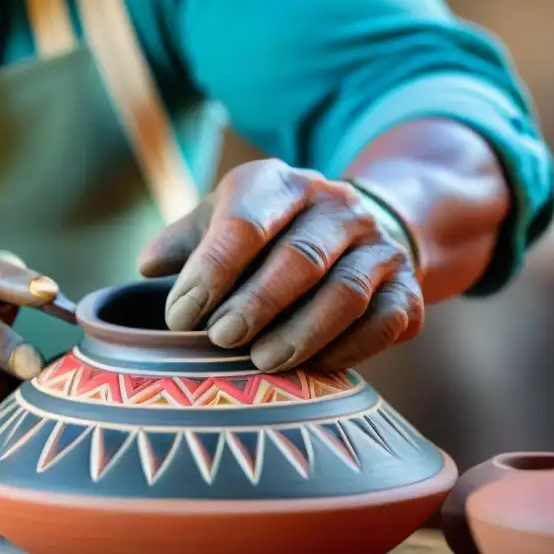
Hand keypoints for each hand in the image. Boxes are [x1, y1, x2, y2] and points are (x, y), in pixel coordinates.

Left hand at [138, 159, 423, 372]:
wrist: (358, 229)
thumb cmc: (270, 232)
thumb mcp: (224, 220)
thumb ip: (186, 241)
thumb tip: (147, 266)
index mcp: (280, 184)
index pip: (245, 222)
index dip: (211, 272)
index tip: (179, 317)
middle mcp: (336, 206)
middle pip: (299, 258)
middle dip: (256, 304)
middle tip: (220, 341)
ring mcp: (378, 245)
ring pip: (345, 292)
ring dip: (301, 333)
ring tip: (261, 363)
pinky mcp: (406, 287)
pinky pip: (382, 322)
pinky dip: (346, 349)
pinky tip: (311, 368)